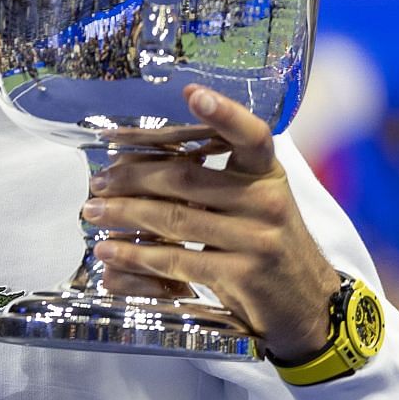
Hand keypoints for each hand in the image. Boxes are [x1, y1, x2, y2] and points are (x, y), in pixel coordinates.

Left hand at [84, 85, 339, 360]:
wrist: (306, 305)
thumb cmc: (267, 247)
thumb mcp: (255, 205)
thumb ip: (214, 183)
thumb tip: (140, 166)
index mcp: (268, 174)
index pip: (252, 135)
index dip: (224, 112)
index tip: (192, 93)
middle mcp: (266, 201)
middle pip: (186, 177)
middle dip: (133, 177)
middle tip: (99, 181)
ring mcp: (257, 239)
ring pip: (174, 218)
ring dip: (124, 214)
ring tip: (93, 211)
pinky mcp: (243, 275)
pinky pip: (177, 258)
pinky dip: (136, 254)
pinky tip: (111, 251)